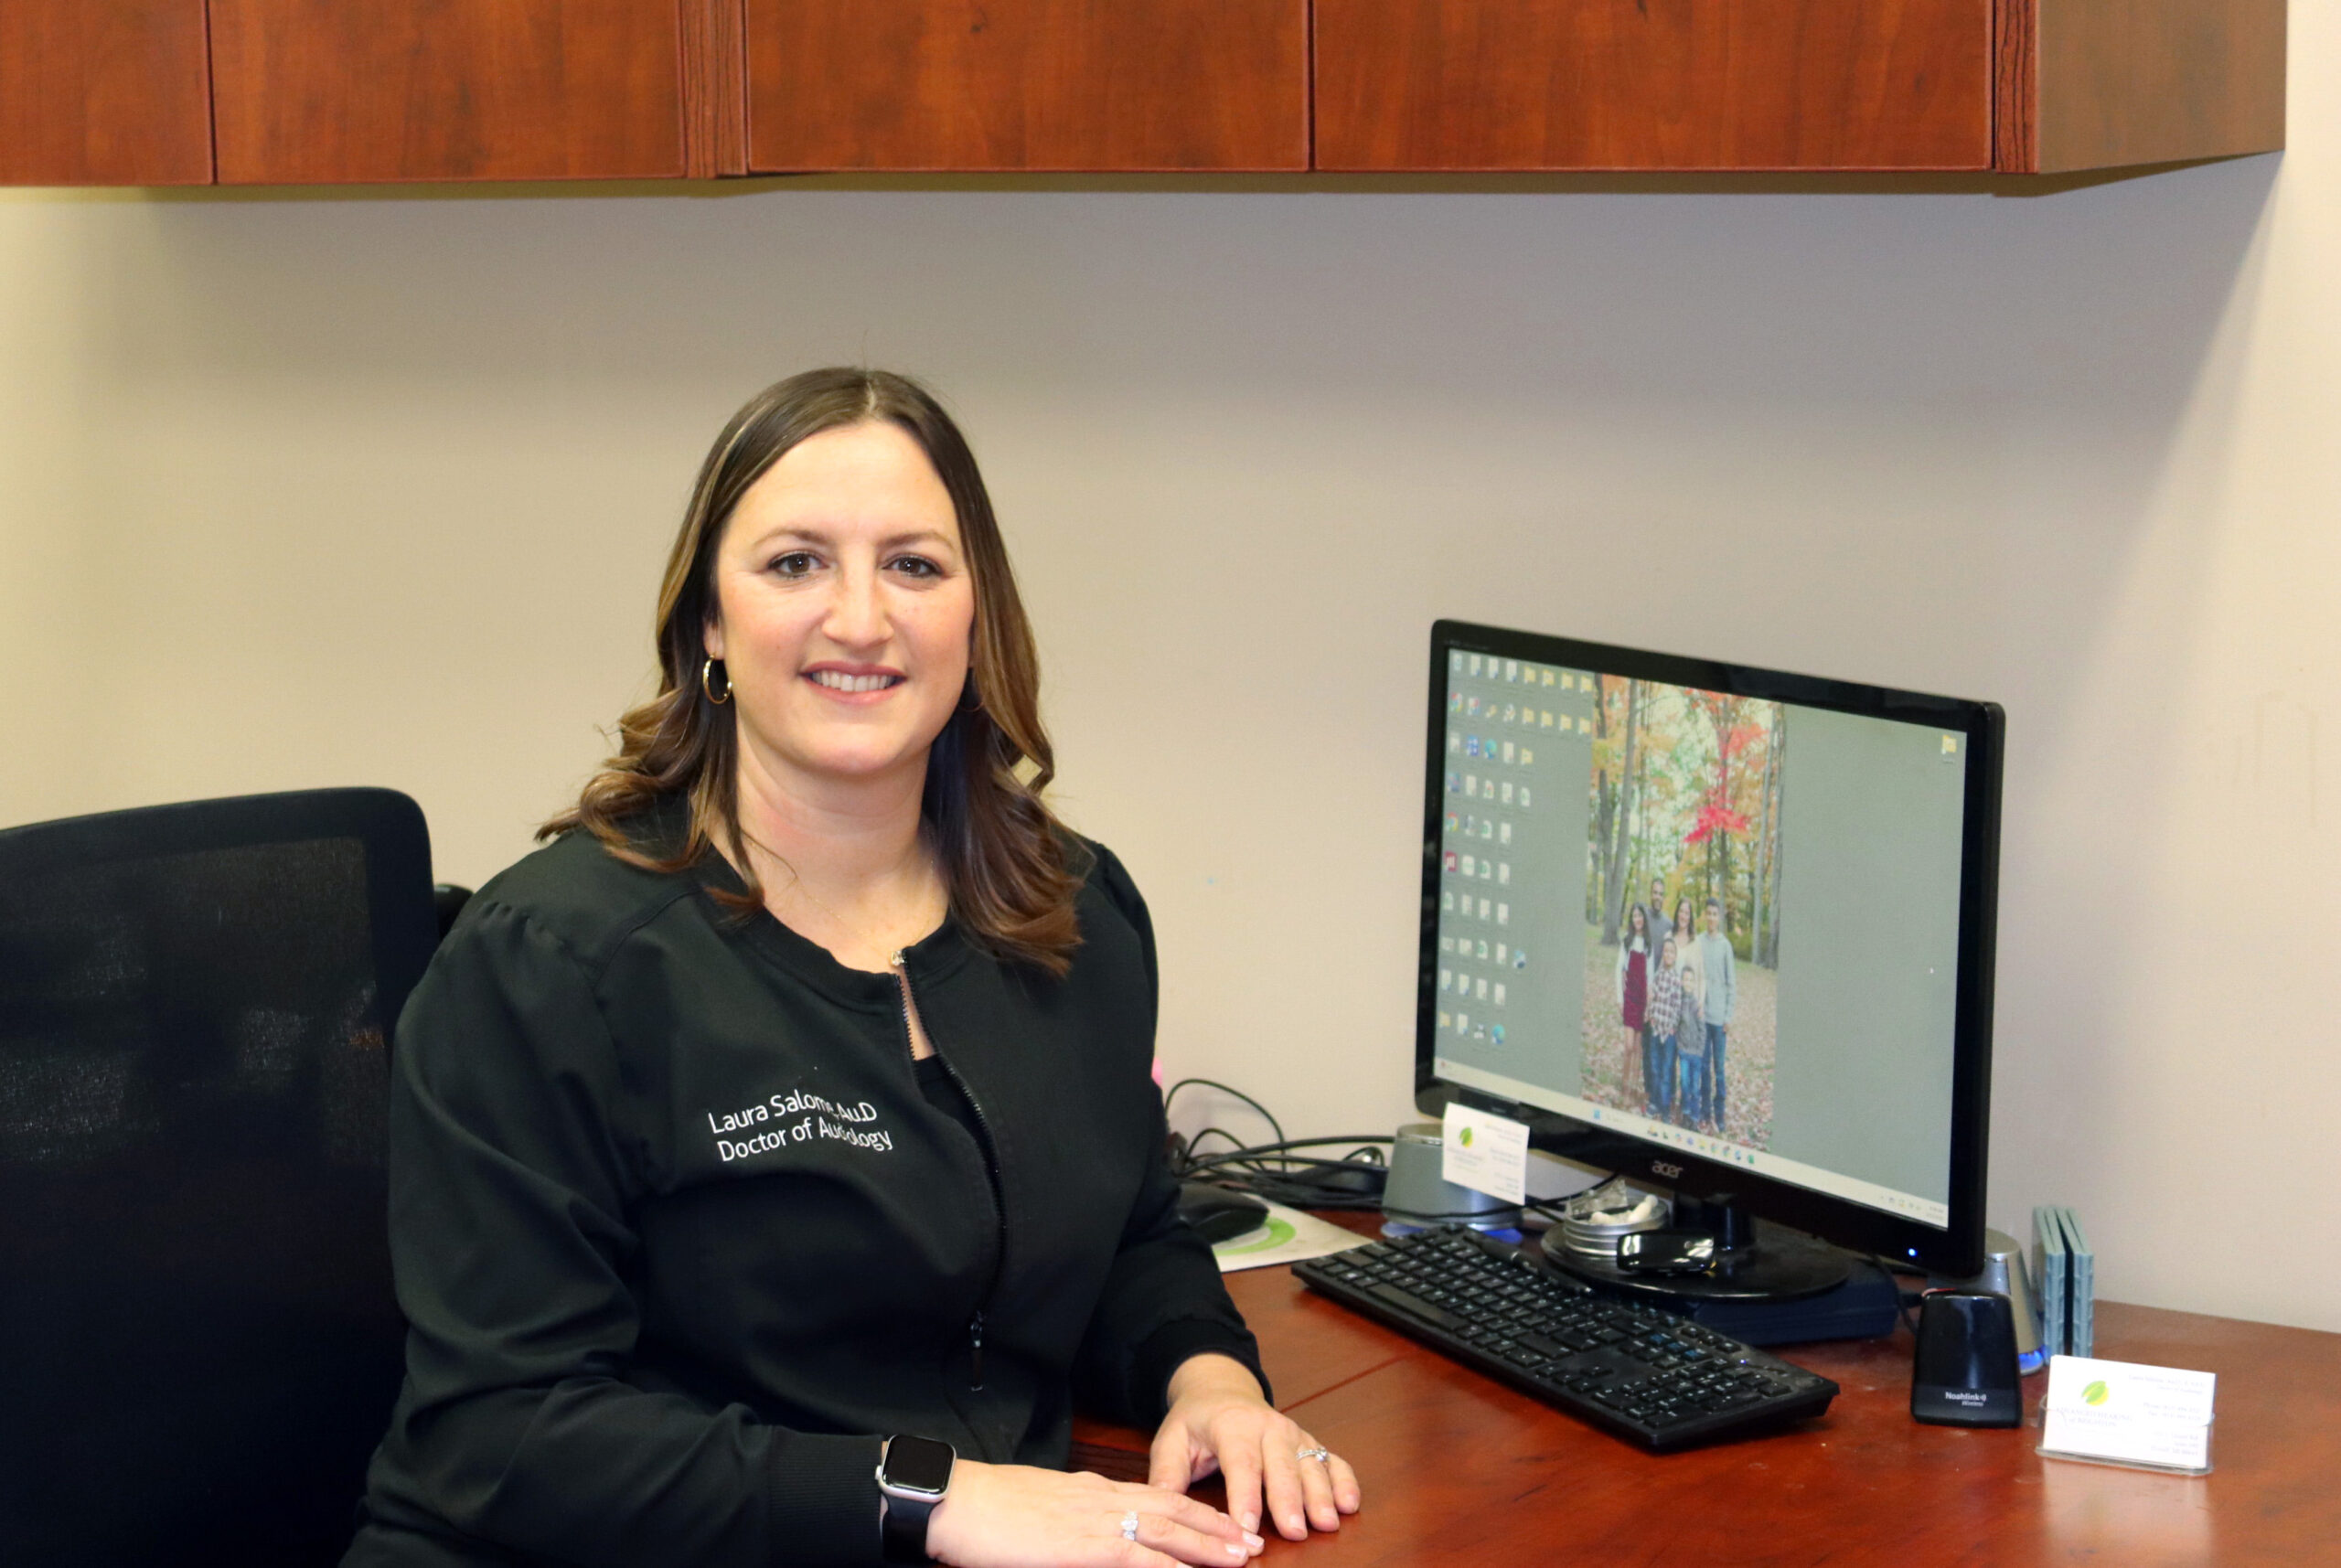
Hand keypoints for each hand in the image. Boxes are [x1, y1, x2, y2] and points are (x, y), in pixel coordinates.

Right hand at [924, 1458, 1263, 1567]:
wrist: (955, 1500)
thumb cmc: (987, 1510)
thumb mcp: (1042, 1510)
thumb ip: (1073, 1520)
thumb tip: (1087, 1539)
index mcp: (1090, 1490)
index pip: (1155, 1496)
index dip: (1195, 1512)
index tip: (1224, 1524)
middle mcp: (1100, 1499)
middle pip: (1172, 1509)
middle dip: (1216, 1527)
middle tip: (1252, 1542)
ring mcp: (1093, 1521)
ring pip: (1165, 1531)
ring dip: (1207, 1545)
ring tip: (1241, 1556)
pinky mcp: (1081, 1547)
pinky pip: (1135, 1558)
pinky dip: (1168, 1567)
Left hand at [1149, 1354, 1361, 1542]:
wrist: (1221, 1391)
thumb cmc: (1196, 1422)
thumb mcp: (1171, 1440)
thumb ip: (1166, 1473)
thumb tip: (1160, 1506)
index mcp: (1232, 1425)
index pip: (1240, 1462)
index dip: (1244, 1494)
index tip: (1247, 1525)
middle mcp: (1268, 1427)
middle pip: (1281, 1465)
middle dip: (1289, 1500)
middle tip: (1295, 1531)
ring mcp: (1294, 1434)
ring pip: (1310, 1464)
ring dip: (1321, 1494)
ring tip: (1327, 1522)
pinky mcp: (1309, 1443)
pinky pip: (1331, 1460)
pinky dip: (1343, 1480)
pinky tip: (1350, 1504)